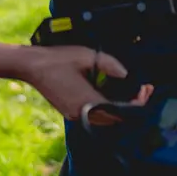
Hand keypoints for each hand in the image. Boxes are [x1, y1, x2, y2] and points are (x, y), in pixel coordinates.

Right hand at [18, 45, 137, 120]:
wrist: (32, 66)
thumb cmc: (58, 60)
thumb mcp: (87, 56)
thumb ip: (110, 64)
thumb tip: (126, 74)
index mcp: (88, 101)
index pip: (120, 112)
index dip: (137, 105)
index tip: (144, 91)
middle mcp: (82, 113)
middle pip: (115, 120)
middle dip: (131, 108)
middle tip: (141, 91)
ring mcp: (74, 115)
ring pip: (104, 120)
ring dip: (118, 110)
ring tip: (128, 93)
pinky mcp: (69, 112)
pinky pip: (93, 116)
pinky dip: (105, 109)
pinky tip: (108, 94)